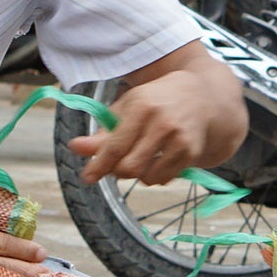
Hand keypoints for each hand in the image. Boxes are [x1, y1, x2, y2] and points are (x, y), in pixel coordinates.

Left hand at [72, 57, 245, 186]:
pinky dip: (154, 175)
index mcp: (142, 106)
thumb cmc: (155, 102)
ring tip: (140, 157)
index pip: (115, 145)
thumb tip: (75, 148)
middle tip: (116, 164)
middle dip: (117, 171)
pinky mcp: (191, 153)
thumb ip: (102, 132)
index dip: (98, 164)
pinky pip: (164, 179)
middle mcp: (162, 123)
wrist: (201, 96)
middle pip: (129, 167)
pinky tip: (157, 158)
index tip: (87, 177)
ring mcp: (179, 139)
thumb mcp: (127, 108)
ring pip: (146, 177)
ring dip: (137, 174)